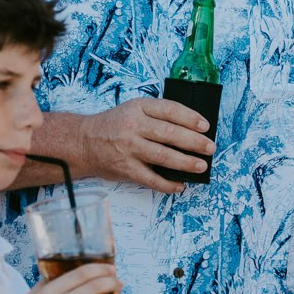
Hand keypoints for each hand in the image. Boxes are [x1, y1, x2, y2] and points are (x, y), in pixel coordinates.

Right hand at [69, 99, 212, 193]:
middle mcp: (133, 126)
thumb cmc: (114, 125)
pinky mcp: (126, 169)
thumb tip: (191, 131)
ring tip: (201, 166)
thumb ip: (157, 116)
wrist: (84, 142)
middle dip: (194, 142)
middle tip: (210, 148)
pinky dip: (168, 184)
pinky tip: (180, 185)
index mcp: (138, 107)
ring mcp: (129, 148)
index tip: (205, 126)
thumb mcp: (133, 109)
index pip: (170, 110)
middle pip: (170, 133)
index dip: (190, 118)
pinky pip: (151, 179)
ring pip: (163, 156)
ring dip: (186, 163)